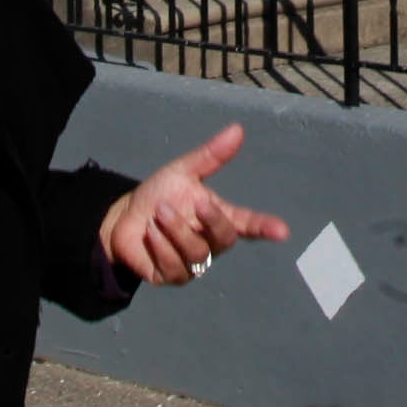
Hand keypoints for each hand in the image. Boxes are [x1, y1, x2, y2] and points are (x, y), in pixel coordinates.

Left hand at [98, 124, 290, 286]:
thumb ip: (211, 155)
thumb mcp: (182, 172)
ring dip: (176, 230)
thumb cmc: (159, 195)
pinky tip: (149, 234)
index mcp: (218, 216)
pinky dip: (160, 247)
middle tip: (196, 203)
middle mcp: (210, 242)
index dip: (265, 227)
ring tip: (157, 214)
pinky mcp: (172, 277)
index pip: (248, 223)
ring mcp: (193, 263)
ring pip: (197, 254)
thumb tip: (237, 129)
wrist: (124, 218)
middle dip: (212, 221)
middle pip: (225, 239)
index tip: (282, 231)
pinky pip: (174, 268)